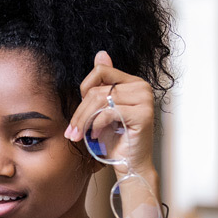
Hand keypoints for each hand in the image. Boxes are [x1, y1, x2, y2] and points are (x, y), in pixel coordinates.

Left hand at [64, 51, 156, 176]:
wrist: (129, 164)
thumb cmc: (115, 139)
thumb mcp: (102, 109)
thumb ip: (101, 85)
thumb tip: (101, 54)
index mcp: (133, 82)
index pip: (101, 71)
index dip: (84, 89)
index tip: (78, 111)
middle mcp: (142, 87)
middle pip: (97, 89)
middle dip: (79, 112)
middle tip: (71, 131)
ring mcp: (145, 100)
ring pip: (100, 100)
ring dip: (84, 120)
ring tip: (80, 135)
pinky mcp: (143, 114)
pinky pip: (109, 112)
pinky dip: (96, 124)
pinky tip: (94, 135)